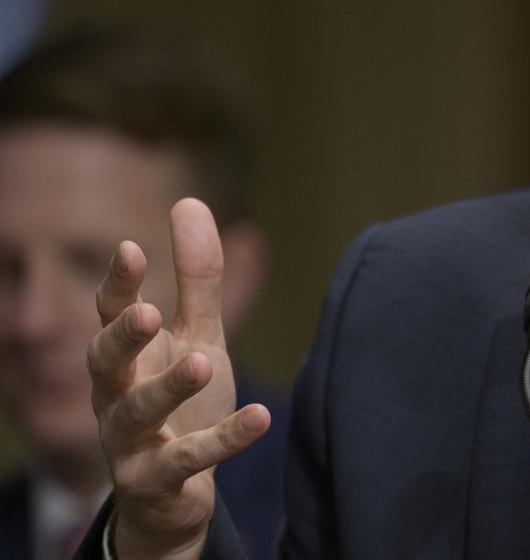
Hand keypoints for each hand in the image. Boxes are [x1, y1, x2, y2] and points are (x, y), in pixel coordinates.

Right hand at [88, 198, 270, 558]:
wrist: (174, 492)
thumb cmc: (181, 400)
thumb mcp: (197, 334)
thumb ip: (196, 277)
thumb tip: (188, 201)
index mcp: (126, 357)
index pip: (110, 314)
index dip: (118, 283)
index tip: (131, 247)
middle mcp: (116, 396)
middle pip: (105, 363)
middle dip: (123, 337)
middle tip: (148, 311)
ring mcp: (131, 443)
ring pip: (138, 415)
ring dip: (168, 389)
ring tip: (201, 363)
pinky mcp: (157, 481)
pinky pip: (188, 461)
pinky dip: (224, 440)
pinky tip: (260, 418)